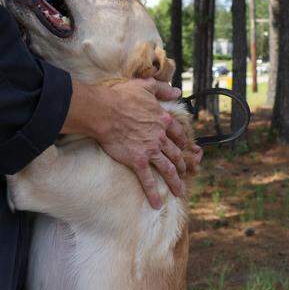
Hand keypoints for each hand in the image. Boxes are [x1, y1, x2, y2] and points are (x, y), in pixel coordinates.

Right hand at [94, 78, 189, 208]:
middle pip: (175, 154)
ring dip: (175, 182)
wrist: (104, 111)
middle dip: (181, 165)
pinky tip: (157, 204)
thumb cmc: (121, 96)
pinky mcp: (138, 161)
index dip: (181, 142)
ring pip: (167, 169)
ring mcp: (150, 150)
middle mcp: (160, 137)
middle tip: (183, 172)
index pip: (177, 134)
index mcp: (163, 120)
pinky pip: (148, 180)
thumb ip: (162, 88)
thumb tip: (177, 90)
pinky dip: (153, 193)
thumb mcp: (145, 86)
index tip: (184, 148)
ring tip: (179, 192)